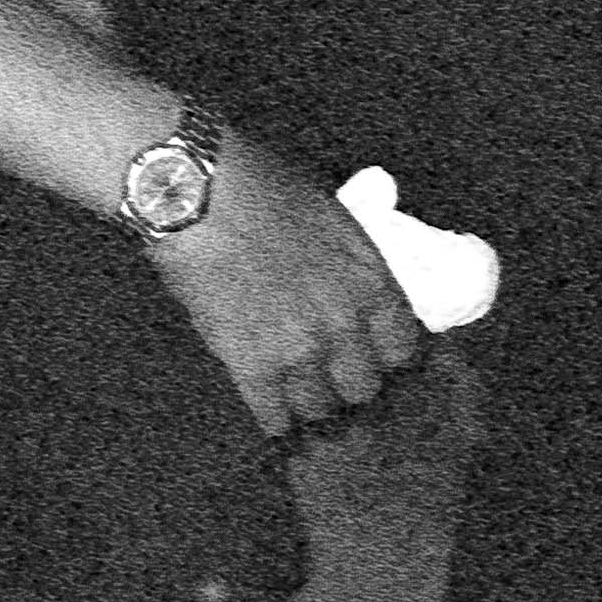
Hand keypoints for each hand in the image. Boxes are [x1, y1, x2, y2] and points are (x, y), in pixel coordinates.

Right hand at [142, 129, 424, 435]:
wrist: (199, 191)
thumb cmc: (263, 185)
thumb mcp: (332, 217)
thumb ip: (350, 265)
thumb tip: (353, 295)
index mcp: (371, 282)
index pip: (401, 350)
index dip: (382, 355)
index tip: (368, 354)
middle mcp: (345, 325)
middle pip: (362, 388)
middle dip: (345, 382)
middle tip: (327, 375)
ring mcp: (299, 350)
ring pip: (319, 409)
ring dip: (307, 401)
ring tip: (294, 394)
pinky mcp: (251, 366)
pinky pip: (273, 416)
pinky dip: (272, 417)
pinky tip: (269, 411)